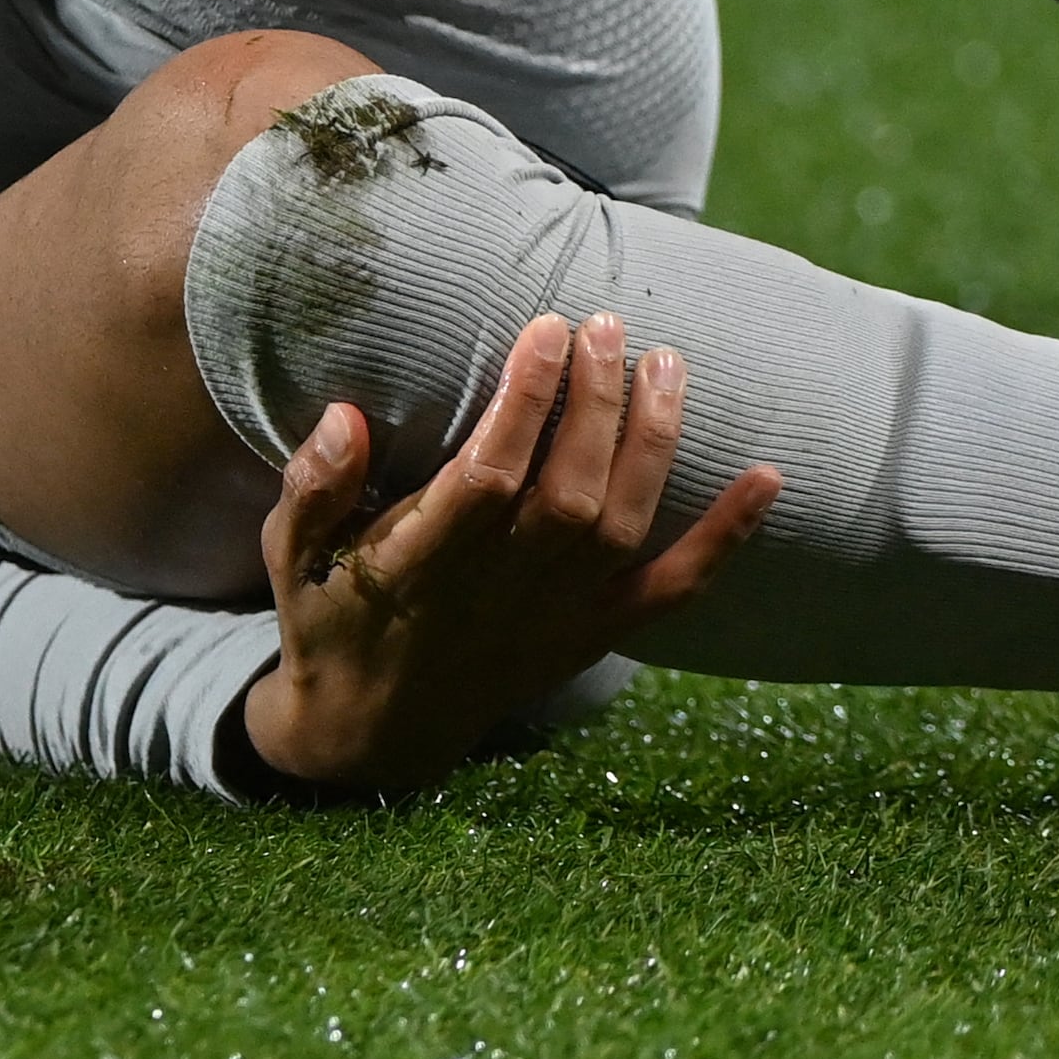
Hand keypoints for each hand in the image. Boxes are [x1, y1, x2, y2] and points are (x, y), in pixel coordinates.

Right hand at [237, 312, 780, 795]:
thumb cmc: (331, 620)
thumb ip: (312, 489)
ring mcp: (554, 618)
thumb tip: (344, 416)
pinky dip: (724, 541)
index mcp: (422, 567)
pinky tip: (768, 479)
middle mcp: (499, 594)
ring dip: (653, 443)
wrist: (375, 733)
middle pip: (568, 494)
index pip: (487, 478)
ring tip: (666, 361)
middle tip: (604, 325)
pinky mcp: (591, 636)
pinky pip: (671, 593)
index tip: (543, 329)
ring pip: (621, 527)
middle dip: (596, 405)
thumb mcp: (290, 559)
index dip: (522, 404)